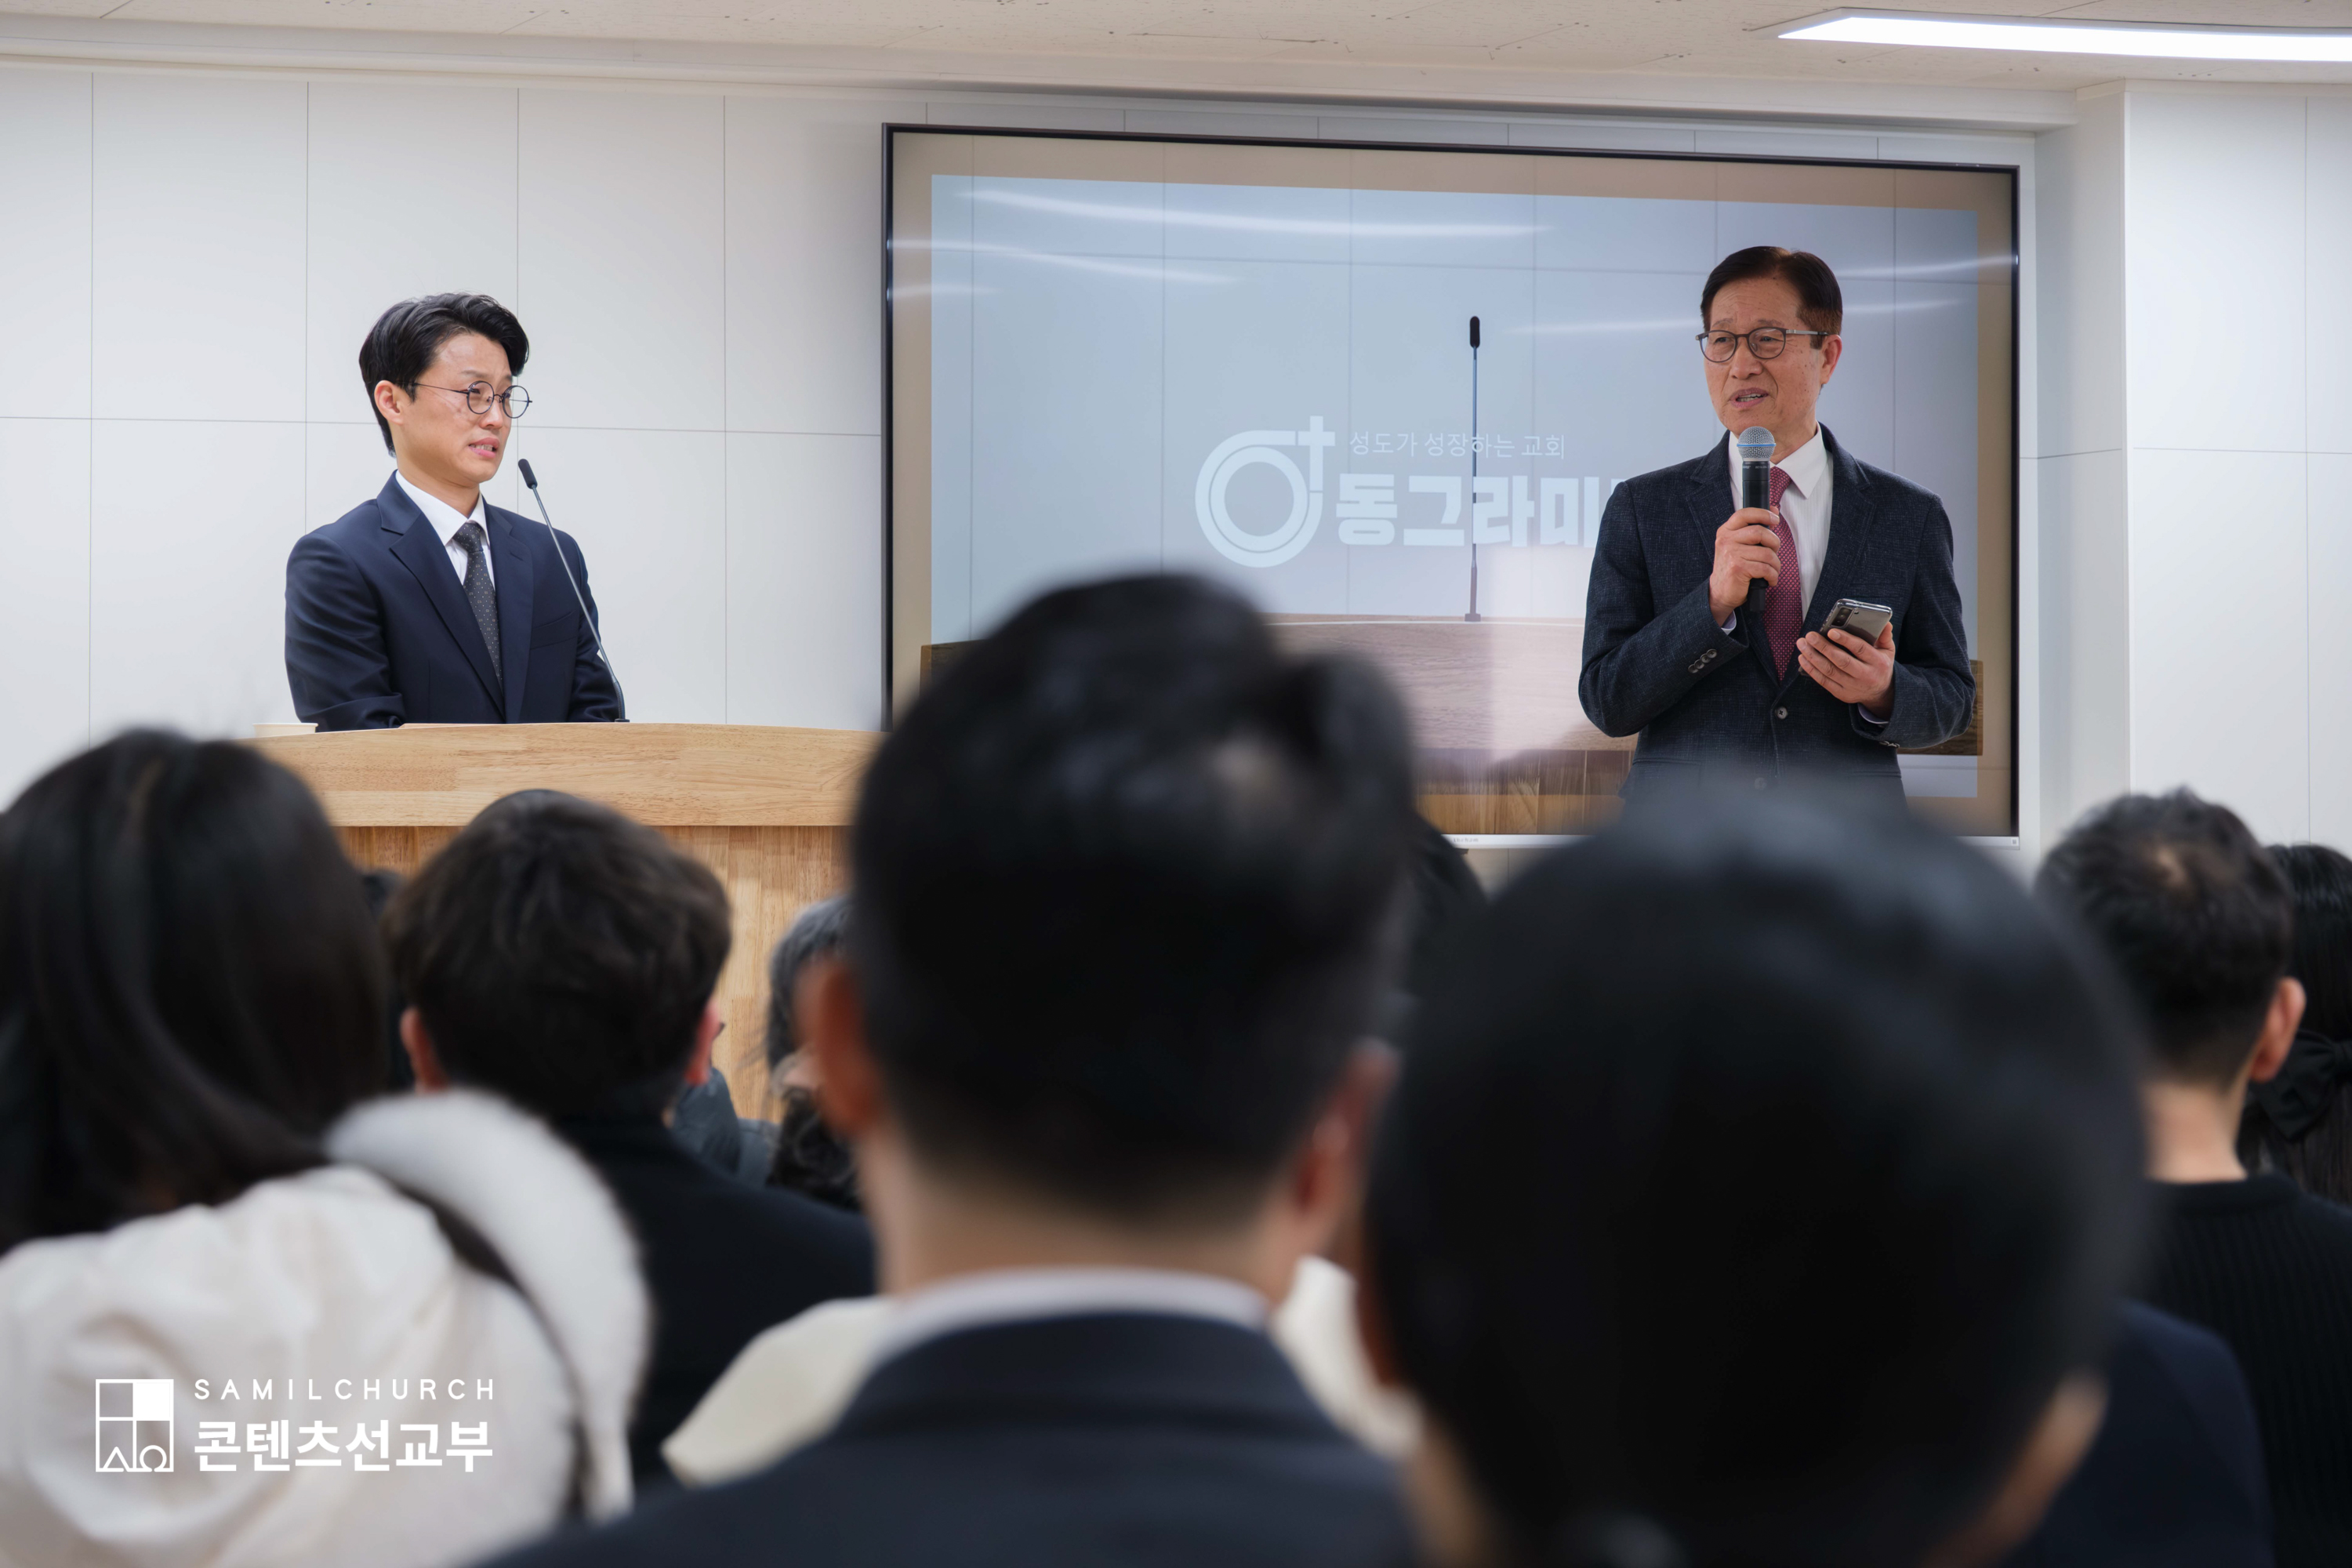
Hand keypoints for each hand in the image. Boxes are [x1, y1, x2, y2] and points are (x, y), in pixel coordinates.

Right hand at [1708, 508, 1781, 623]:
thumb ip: (1753, 528)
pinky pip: (1765, 568)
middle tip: (1774, 553)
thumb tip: (1774, 511)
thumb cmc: (1733, 568)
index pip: (1745, 514)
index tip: (1775, 520)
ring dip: (1775, 564)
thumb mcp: (1739, 545)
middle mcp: (1726, 540)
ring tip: (1772, 570)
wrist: (1720, 592)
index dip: (1763, 514)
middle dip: (1774, 543)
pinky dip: (1772, 576)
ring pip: (1766, 553)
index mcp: (1726, 532)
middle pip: (1760, 532)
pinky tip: (1769, 580)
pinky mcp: (1738, 568)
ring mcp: (1731, 554)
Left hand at [1798, 622, 1895, 716]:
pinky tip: (1803, 658)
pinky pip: (1824, 681)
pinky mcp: (1841, 693)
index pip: (1861, 649)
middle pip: (1841, 661)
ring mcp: (1852, 686)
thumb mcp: (1888, 651)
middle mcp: (1865, 675)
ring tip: (1802, 644)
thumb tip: (1885, 622)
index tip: (1831, 631)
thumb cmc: (1880, 666)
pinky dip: (1811, 670)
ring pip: (1829, 671)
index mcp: (1877, 662)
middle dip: (1823, 647)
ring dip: (1813, 657)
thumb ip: (1884, 636)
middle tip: (1810, 636)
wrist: (1880, 692)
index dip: (1845, 640)